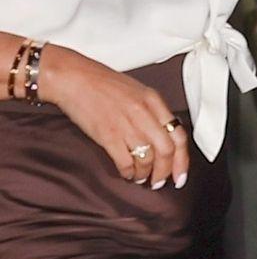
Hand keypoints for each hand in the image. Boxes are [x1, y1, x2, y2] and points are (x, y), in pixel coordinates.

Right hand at [39, 45, 190, 187]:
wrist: (72, 77)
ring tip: (141, 177)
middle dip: (165, 172)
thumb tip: (163, 137)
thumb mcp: (136, 91)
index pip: (179, 136)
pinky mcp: (108, 135)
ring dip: (145, 174)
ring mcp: (126, 124)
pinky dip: (128, 172)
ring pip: (147, 159)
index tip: (180, 175)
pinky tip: (126, 173)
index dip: (182, 160)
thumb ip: (152, 112)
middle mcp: (143, 113)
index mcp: (153, 101)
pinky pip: (125, 161)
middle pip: (166, 151)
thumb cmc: (100, 83)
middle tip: (160, 182)